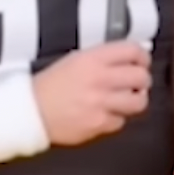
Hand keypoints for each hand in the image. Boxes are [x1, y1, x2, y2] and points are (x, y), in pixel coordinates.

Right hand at [30, 42, 149, 146]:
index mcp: (92, 59)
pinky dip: (117, 118)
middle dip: (142, 79)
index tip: (142, 61)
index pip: (132, 51)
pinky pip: (121, 121)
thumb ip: (102, 58)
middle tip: (137, 82)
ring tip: (128, 99)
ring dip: (136, 100)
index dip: (142, 56)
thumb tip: (127, 59)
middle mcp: (99, 80)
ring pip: (138, 102)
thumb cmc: (48, 87)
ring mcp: (101, 103)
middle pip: (141, 77)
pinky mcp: (99, 124)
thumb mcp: (74, 60)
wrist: (30, 111)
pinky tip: (106, 113)